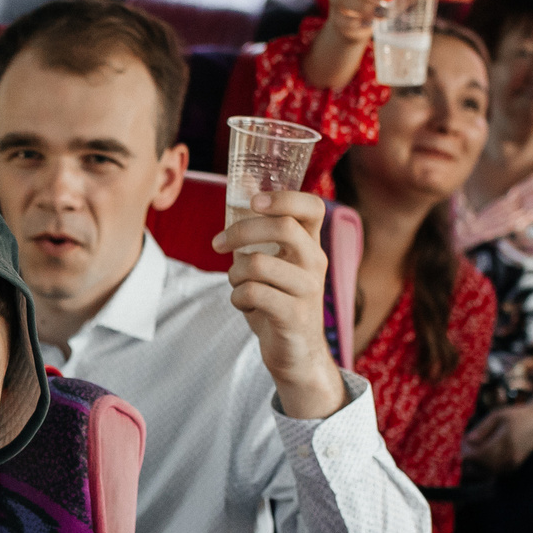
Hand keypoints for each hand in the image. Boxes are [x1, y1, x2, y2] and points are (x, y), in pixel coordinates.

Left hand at [214, 189, 346, 419]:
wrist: (296, 353)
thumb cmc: (279, 301)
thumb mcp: (274, 260)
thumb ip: (262, 225)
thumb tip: (245, 179)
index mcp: (311, 245)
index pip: (313, 207)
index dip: (284, 197)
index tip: (253, 201)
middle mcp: (315, 263)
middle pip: (282, 227)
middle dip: (240, 232)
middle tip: (217, 244)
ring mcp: (308, 289)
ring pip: (257, 263)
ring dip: (234, 274)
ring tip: (237, 285)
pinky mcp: (294, 316)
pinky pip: (253, 293)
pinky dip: (237, 297)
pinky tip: (244, 304)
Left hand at [462, 407, 532, 477]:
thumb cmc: (517, 416)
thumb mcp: (498, 415)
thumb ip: (483, 428)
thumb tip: (469, 440)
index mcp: (504, 440)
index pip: (480, 454)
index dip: (468, 451)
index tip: (464, 442)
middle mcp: (509, 454)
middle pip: (482, 465)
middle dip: (470, 458)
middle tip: (466, 447)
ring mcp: (513, 462)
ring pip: (487, 471)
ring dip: (476, 464)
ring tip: (474, 451)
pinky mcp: (514, 466)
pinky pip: (495, 471)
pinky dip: (485, 467)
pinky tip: (484, 456)